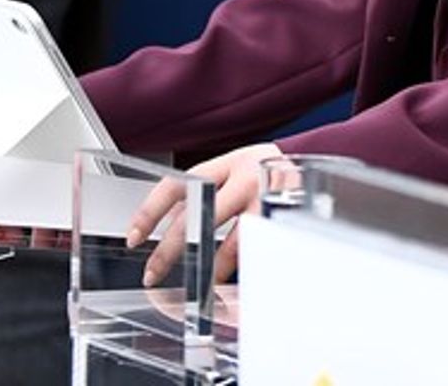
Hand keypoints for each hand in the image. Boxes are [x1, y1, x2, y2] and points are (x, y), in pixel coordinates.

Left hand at [126, 142, 277, 286]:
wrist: (313, 168)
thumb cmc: (264, 174)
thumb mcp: (232, 172)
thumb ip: (202, 192)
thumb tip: (163, 226)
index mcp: (226, 163)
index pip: (179, 184)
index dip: (151, 211)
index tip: (134, 237)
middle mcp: (247, 176)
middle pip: (200, 216)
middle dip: (172, 249)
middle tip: (155, 272)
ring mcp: (269, 198)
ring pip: (234, 241)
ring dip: (212, 268)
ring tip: (201, 284)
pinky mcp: (287, 218)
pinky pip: (259, 250)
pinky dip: (244, 268)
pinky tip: (235, 281)